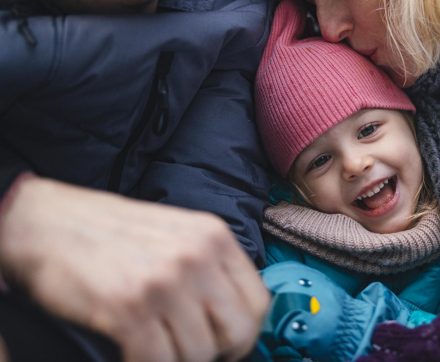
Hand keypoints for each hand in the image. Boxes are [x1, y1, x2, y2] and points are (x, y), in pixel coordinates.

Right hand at [0, 177, 269, 361]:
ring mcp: (164, 280)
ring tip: (155, 344)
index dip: (244, 333)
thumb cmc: (112, 234)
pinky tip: (132, 350)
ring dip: (177, 359)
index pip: (259, 303)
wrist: (48, 223)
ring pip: (199, 354)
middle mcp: (197, 256)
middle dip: (218, 352)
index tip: (225, 342)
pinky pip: (158, 361)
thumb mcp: (178, 235)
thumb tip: (233, 316)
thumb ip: (211, 268)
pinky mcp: (129, 307)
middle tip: (189, 350)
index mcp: (214, 236)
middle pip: (238, 332)